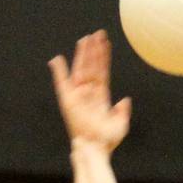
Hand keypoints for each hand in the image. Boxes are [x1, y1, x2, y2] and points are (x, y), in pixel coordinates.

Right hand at [48, 30, 130, 152]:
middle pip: (92, 66)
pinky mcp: (68, 100)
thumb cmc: (107, 141)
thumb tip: (125, 100)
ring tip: (85, 39)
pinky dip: (59, 71)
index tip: (105, 43)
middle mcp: (89, 93)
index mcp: (101, 97)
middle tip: (97, 34)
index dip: (104, 57)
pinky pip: (61, 83)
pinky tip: (57, 60)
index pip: (102, 72)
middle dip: (94, 50)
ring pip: (81, 70)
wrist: (94, 148)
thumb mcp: (120, 125)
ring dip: (82, 55)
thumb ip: (122, 111)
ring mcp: (78, 95)